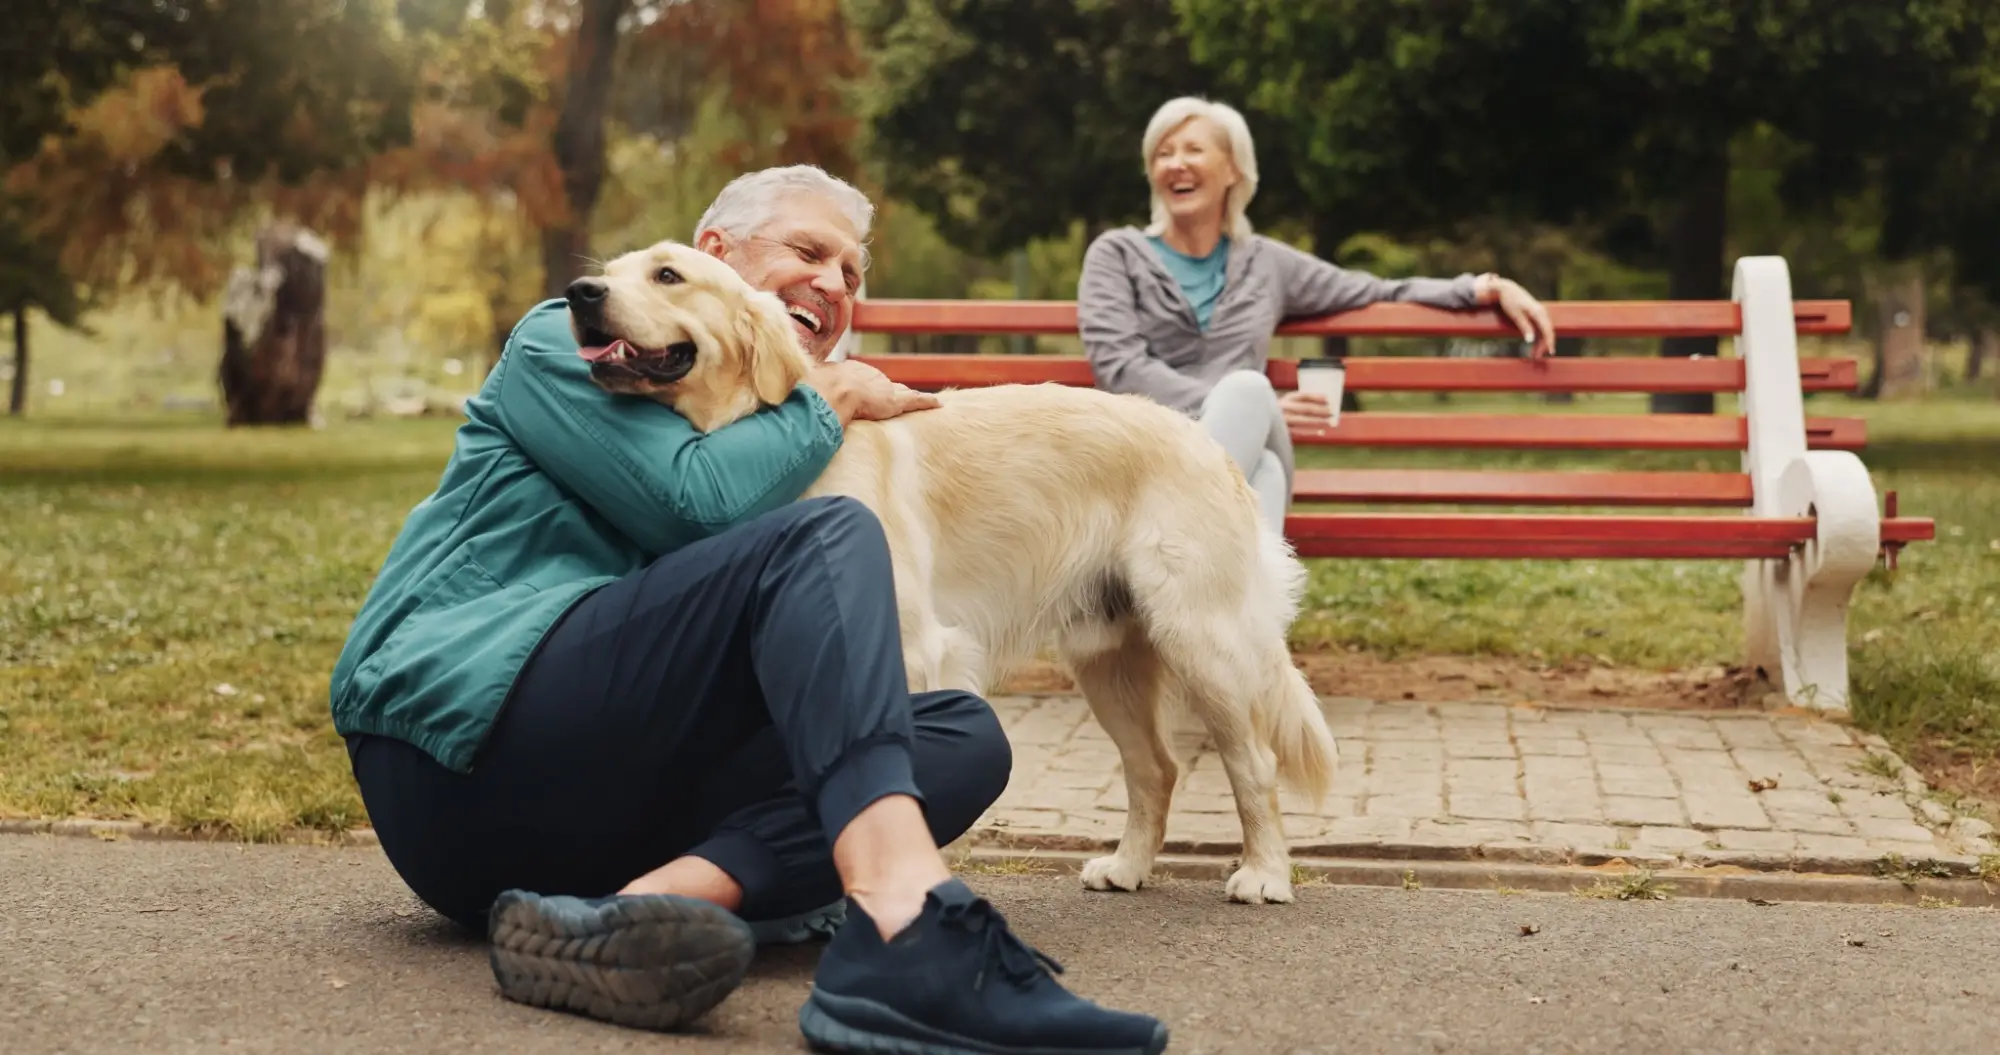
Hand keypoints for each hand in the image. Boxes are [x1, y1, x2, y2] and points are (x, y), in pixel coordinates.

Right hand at [802, 360, 940, 424]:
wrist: (831, 392)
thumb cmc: (814, 392)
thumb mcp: (807, 389)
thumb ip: (804, 391)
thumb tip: (787, 397)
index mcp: (848, 371)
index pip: (860, 379)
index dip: (863, 387)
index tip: (865, 392)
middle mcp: (869, 376)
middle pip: (883, 384)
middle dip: (888, 391)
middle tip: (895, 396)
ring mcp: (883, 388)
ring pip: (901, 392)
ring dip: (910, 397)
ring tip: (924, 400)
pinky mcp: (895, 401)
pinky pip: (915, 401)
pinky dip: (927, 402)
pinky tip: (939, 404)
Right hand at [1278, 390, 1336, 428]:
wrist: (1261, 423)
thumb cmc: (1277, 413)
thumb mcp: (1285, 404)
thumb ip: (1298, 403)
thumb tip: (1321, 404)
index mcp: (1285, 399)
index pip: (1303, 396)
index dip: (1316, 397)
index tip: (1328, 399)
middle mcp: (1284, 408)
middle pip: (1306, 408)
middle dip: (1321, 410)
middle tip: (1332, 412)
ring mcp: (1283, 420)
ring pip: (1304, 420)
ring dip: (1319, 421)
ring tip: (1330, 422)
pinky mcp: (1283, 431)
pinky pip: (1300, 432)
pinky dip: (1311, 432)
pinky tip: (1321, 432)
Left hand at [1475, 274, 1557, 358]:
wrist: (1507, 289)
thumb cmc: (1509, 301)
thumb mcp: (1515, 315)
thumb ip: (1524, 327)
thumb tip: (1530, 340)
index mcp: (1538, 312)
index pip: (1547, 330)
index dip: (1549, 342)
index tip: (1550, 352)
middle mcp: (1542, 312)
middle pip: (1547, 332)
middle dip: (1543, 346)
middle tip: (1536, 358)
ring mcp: (1540, 313)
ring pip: (1544, 331)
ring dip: (1540, 343)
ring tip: (1534, 355)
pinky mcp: (1536, 314)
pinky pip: (1540, 328)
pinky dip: (1538, 337)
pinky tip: (1534, 346)